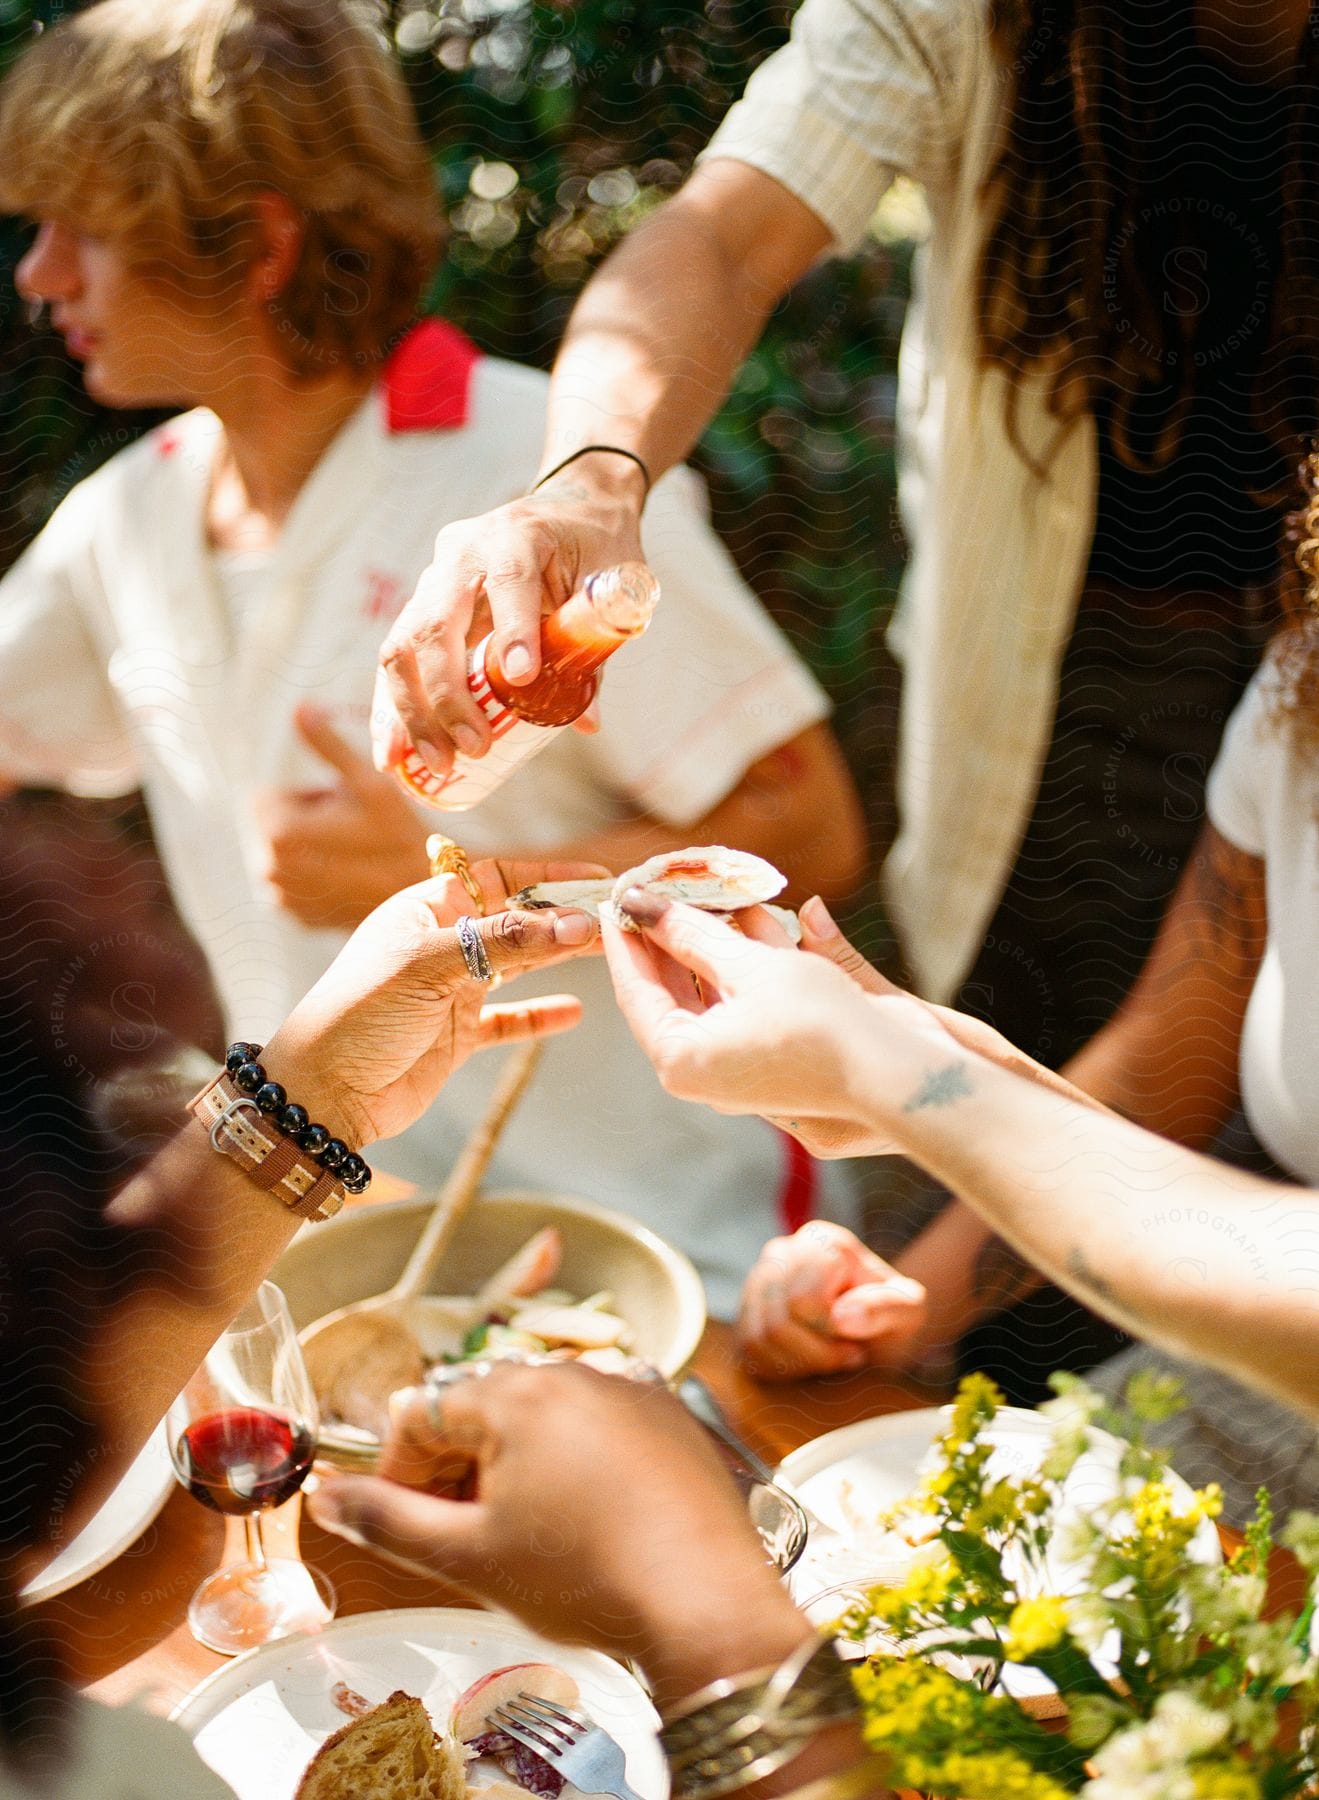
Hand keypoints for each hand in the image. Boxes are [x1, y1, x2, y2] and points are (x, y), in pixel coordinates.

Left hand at [253, 705, 429, 929]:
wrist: (426, 894)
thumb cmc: (400, 834)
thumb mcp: (368, 782)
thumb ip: (328, 746)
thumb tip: (300, 707)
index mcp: (278, 834)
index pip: (266, 797)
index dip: (306, 793)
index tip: (341, 804)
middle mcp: (269, 871)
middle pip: (274, 825)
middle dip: (307, 819)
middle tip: (352, 827)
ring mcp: (283, 899)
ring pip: (286, 852)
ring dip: (312, 846)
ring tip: (355, 850)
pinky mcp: (298, 918)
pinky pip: (297, 881)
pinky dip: (318, 874)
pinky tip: (353, 875)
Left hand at [262, 858, 604, 1147]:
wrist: (324, 1092)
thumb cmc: (360, 1012)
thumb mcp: (431, 965)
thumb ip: (505, 943)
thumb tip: (575, 924)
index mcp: (428, 909)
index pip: (498, 878)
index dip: (546, 875)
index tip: (593, 877)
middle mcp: (443, 944)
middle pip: (516, 920)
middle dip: (563, 916)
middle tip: (614, 916)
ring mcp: (451, 990)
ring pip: (518, 965)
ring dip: (559, 958)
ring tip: (606, 951)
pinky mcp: (457, 1035)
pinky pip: (508, 1019)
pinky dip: (538, 1015)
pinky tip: (572, 1012)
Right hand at [308, 1362, 811, 1706]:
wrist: (704, 1601)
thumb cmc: (587, 1578)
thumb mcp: (469, 1557)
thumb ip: (388, 1520)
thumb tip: (327, 1496)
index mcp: (514, 1395)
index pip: (422, 1412)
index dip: (401, 1472)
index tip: (409, 1524)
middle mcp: (572, 1372)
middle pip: (483, 1405)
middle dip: (460, 1465)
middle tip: (469, 1535)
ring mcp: (629, 1387)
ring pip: (544, 1413)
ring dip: (519, 1462)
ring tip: (531, 1532)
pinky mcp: (671, 1414)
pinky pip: (601, 1421)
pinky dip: (580, 1459)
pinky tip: (590, 1517)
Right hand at [371, 480, 643, 776]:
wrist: (570, 506)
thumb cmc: (595, 547)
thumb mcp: (611, 586)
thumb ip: (596, 647)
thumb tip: (584, 722)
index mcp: (516, 534)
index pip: (508, 581)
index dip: (512, 630)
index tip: (521, 679)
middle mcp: (462, 552)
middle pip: (436, 625)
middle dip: (447, 697)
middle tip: (473, 748)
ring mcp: (434, 578)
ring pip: (404, 647)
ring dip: (412, 712)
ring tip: (431, 764)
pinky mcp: (421, 606)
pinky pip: (397, 661)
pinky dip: (391, 710)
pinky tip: (391, 755)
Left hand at [602, 892, 906, 1149]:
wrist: (893, 1071)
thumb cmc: (818, 1021)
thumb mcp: (747, 964)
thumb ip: (688, 933)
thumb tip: (640, 905)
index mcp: (680, 1059)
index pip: (635, 988)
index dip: (625, 935)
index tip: (616, 894)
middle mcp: (699, 1074)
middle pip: (667, 992)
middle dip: (665, 936)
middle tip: (654, 888)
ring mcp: (731, 1073)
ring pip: (703, 996)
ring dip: (702, 945)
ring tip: (695, 894)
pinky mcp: (763, 1064)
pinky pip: (734, 1006)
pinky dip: (733, 967)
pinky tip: (735, 924)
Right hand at [738, 1221, 927, 1380]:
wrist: (877, 1329)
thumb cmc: (892, 1317)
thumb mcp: (910, 1311)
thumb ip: (888, 1307)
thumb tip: (843, 1316)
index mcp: (821, 1242)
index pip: (803, 1299)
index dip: (831, 1332)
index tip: (858, 1340)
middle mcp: (781, 1253)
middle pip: (777, 1322)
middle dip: (817, 1354)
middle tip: (847, 1356)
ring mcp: (757, 1282)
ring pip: (757, 1339)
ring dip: (799, 1365)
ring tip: (829, 1359)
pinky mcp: (745, 1312)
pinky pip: (746, 1352)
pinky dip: (779, 1370)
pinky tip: (807, 1364)